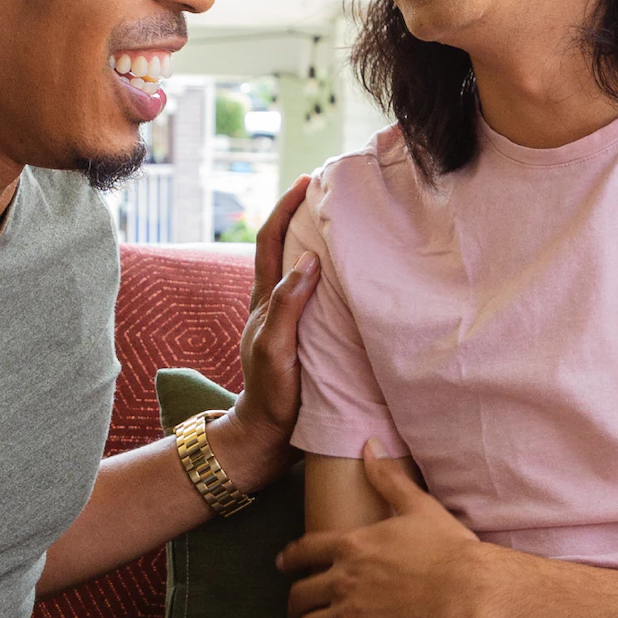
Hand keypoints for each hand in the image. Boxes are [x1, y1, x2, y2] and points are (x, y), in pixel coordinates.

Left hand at [209, 176, 319, 491]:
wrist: (267, 436)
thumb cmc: (270, 394)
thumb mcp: (275, 348)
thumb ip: (287, 305)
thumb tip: (308, 258)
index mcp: (265, 299)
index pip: (272, 240)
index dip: (286, 208)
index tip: (309, 181)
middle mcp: (274, 303)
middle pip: (286, 246)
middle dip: (304, 215)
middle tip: (333, 193)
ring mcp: (288, 320)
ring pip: (302, 270)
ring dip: (319, 243)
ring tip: (348, 225)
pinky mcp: (304, 337)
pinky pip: (317, 295)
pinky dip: (331, 276)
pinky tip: (353, 276)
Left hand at [279, 443, 493, 617]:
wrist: (469, 593)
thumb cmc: (450, 549)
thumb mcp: (418, 506)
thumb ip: (388, 478)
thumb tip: (370, 445)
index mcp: (351, 545)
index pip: (305, 551)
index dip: (289, 559)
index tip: (282, 567)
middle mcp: (341, 579)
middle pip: (300, 593)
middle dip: (294, 602)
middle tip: (295, 609)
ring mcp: (347, 615)